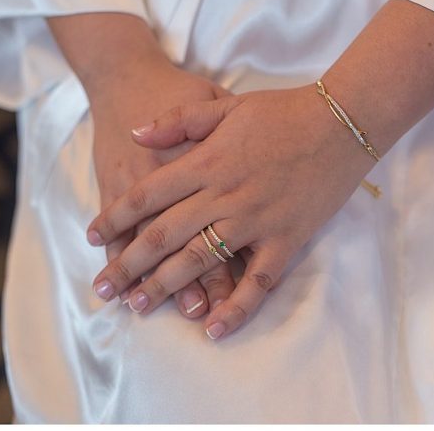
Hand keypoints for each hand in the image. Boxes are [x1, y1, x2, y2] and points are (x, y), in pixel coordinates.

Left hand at [88, 85, 374, 338]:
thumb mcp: (223, 104)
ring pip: (200, 261)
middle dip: (128, 264)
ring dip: (165, 286)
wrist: (341, 123)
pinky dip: (236, 307)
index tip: (92, 237)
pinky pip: (258, 282)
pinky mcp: (286, 240)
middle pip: (164, 235)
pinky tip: (213, 329)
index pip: (147, 195)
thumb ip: (177, 121)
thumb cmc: (282, 112)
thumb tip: (134, 132)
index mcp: (206, 161)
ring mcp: (255, 220)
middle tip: (103, 289)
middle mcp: (223, 195)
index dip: (115, 218)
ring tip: (138, 306)